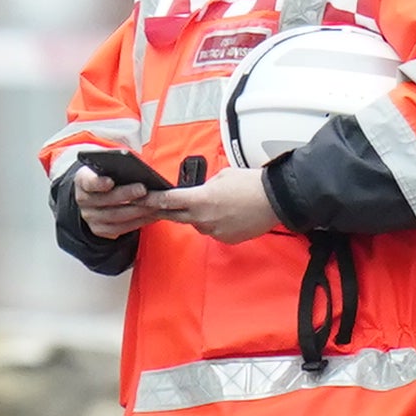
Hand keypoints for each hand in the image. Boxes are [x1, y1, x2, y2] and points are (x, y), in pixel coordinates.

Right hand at [63, 164, 161, 241]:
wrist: (95, 195)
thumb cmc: (106, 176)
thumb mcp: (105, 167)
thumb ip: (117, 167)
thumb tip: (137, 168)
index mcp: (83, 181)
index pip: (89, 182)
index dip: (99, 182)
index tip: (110, 181)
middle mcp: (84, 201)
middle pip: (106, 200)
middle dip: (126, 195)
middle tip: (143, 189)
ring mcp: (91, 217)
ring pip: (116, 217)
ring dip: (138, 210)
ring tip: (154, 202)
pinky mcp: (100, 230)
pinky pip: (122, 229)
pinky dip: (139, 221)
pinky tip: (152, 214)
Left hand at [151, 164, 281, 242]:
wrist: (275, 200)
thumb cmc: (250, 184)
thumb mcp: (221, 176)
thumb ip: (204, 186)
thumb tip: (198, 192)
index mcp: (200, 199)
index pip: (168, 201)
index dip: (151, 200)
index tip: (139, 200)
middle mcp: (203, 218)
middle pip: (175, 216)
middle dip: (165, 210)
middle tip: (155, 206)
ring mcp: (214, 231)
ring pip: (196, 223)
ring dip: (196, 215)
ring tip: (213, 204)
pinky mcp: (225, 239)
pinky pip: (212, 231)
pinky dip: (214, 223)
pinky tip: (227, 214)